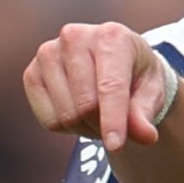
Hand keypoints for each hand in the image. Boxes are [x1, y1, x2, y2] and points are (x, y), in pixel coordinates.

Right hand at [24, 22, 170, 151]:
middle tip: (119, 123)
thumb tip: (146, 136)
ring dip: (87, 128)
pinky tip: (78, 110)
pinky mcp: (31, 73)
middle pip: (86, 106)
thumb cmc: (137, 77)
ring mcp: (48, 53)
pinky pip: (49, 120)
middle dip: (105, 126)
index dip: (113, 120)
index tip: (115, 146)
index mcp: (112, 36)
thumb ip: (145, 114)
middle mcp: (75, 37)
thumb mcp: (152, 93)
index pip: (110, 87)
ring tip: (100, 113)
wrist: (115, 62)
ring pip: (66, 116)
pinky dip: (68, 128)